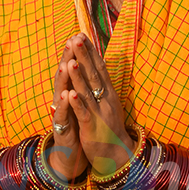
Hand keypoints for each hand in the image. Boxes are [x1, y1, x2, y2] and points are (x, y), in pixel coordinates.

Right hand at [48, 41, 88, 182]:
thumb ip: (79, 86)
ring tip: (68, 63)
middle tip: (71, 41)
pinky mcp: (61, 129)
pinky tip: (66, 95)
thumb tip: (84, 66)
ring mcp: (61, 114)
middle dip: (68, 58)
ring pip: (61, 93)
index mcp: (70, 93)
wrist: (70, 155)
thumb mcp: (80, 104)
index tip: (80, 34)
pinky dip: (64, 105)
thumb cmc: (76, 127)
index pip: (72, 69)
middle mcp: (63, 100)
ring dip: (65, 78)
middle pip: (64, 76)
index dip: (76, 53)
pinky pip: (62, 115)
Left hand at [66, 34, 133, 174]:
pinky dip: (78, 104)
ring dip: (79, 76)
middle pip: (93, 74)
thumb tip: (98, 66)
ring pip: (87, 92)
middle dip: (84, 56)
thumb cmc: (109, 127)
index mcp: (108, 93)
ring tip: (72, 61)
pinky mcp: (92, 127)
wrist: (117, 154)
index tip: (82, 35)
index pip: (99, 67)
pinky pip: (84, 113)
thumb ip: (102, 86)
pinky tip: (71, 94)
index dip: (91, 51)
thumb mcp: (108, 103)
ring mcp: (99, 112)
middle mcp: (105, 99)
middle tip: (76, 38)